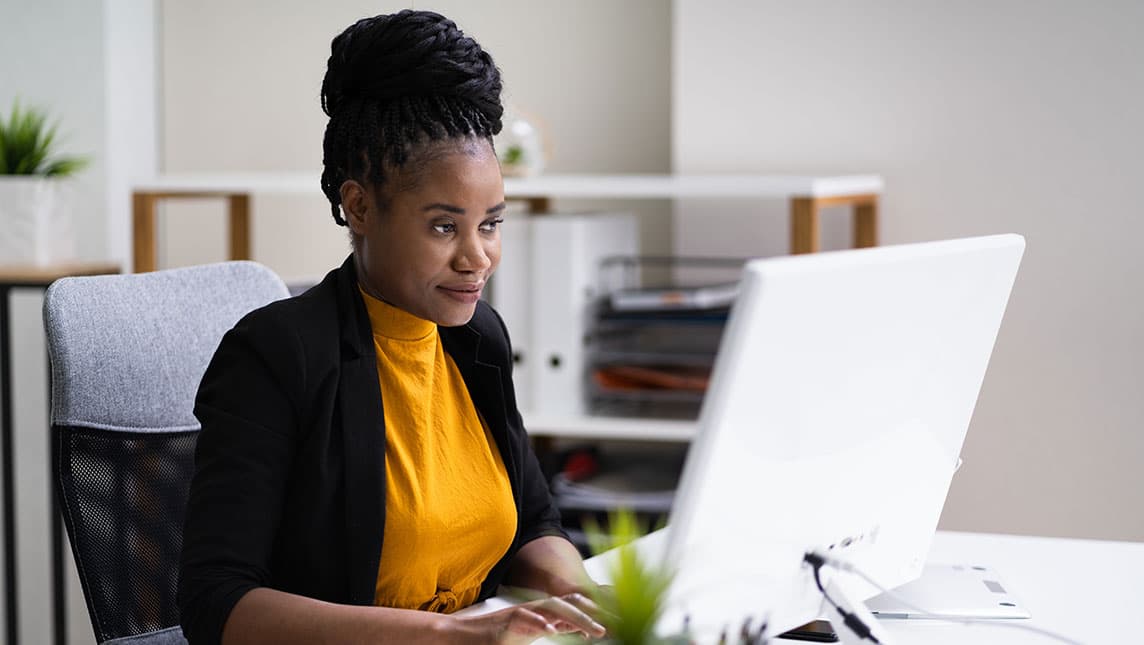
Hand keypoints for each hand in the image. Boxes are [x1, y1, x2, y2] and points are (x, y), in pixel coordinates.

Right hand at [452, 592, 606, 643]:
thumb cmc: (497, 637)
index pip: (575, 605)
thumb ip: (554, 626)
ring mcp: (520, 614)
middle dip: (594, 613)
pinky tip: (552, 630)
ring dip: (575, 618)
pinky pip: (523, 619)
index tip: (621, 614)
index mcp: (544, 613)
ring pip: (551, 608)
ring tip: (594, 630)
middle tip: (615, 627)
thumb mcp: (532, 632)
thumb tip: (577, 625)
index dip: (597, 607)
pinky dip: (538, 623)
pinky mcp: (504, 623)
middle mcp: (535, 609)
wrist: (462, 636)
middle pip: (570, 604)